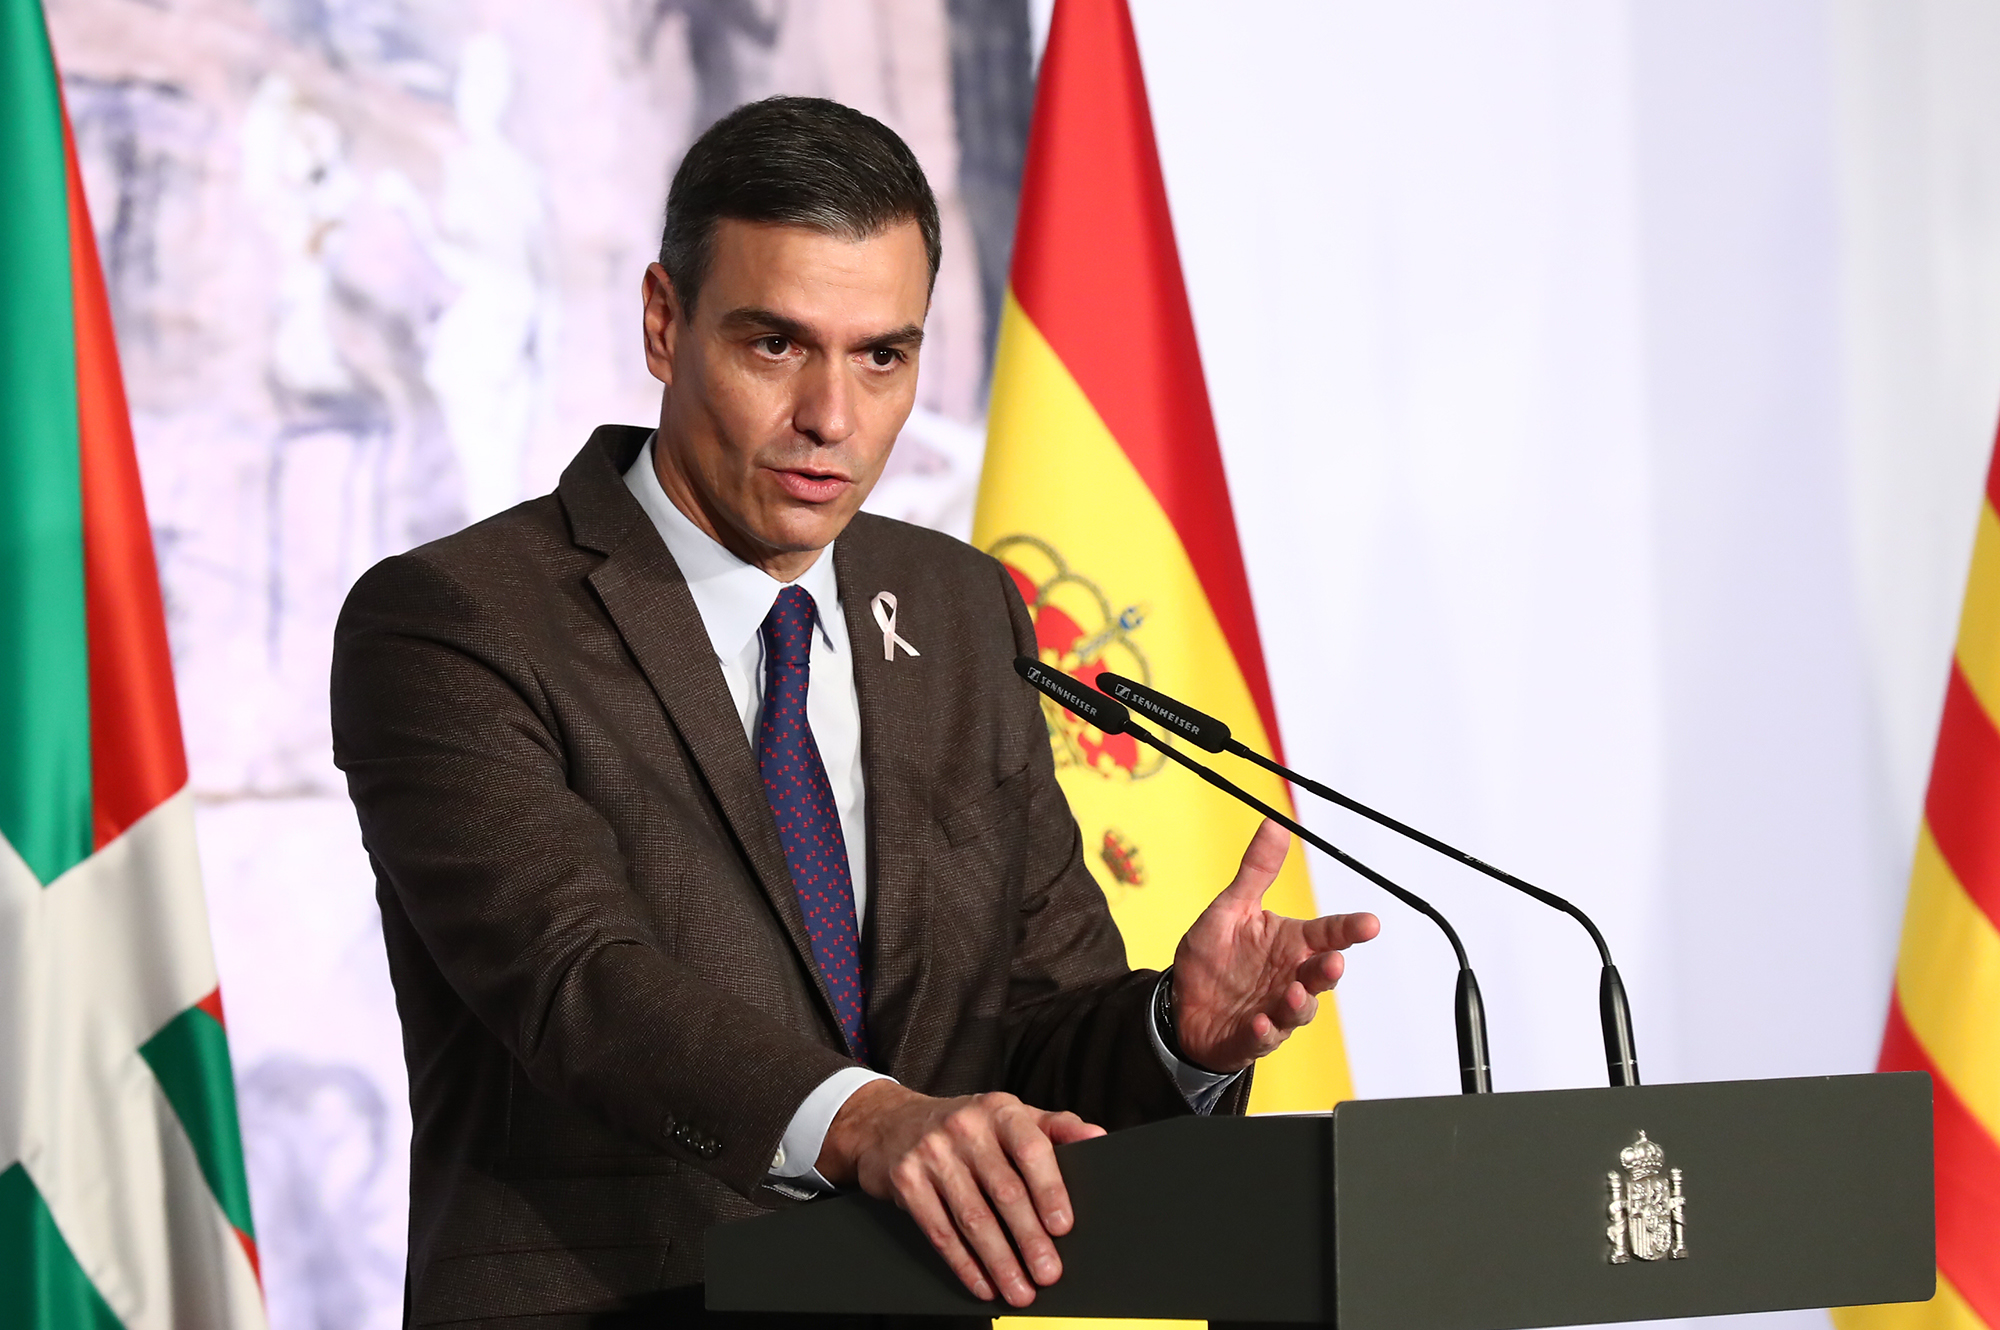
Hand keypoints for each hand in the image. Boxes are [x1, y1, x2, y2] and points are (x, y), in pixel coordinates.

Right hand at [816, 1079, 1103, 1306]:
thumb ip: (1054, 1127)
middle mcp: (965, 1128)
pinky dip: (964, 1263)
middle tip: (1048, 1273)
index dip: (1049, 1189)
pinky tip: (983, 1283)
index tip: (1063, 1226)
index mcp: (999, 1110)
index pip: (1031, 1149)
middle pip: (1004, 1191)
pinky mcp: (905, 1180)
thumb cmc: (965, 1125)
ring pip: (973, 1217)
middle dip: (1029, 1239)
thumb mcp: (1009, 1115)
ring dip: (1000, 1261)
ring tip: (1020, 1290)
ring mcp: (932, 1154)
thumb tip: (1097, 1138)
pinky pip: (939, 1230)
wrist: (888, 1122)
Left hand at [1172, 818, 1380, 1072]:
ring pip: (1298, 1011)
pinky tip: (1259, 1022)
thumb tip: (1274, 822)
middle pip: (1320, 975)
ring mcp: (1273, 1010)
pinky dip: (1264, 1031)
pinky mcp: (1250, 1037)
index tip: (1370, 923)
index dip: (1349, 928)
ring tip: (1295, 994)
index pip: (1327, 934)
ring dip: (1299, 1004)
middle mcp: (1290, 978)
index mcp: (1290, 944)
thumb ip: (1257, 871)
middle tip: (1333, 960)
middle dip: (1328, 970)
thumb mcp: (1231, 908)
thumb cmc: (1215, 957)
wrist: (1182, 1003)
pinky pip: (1262, 1037)